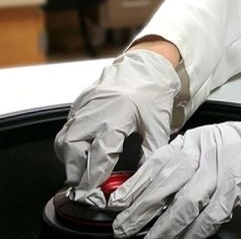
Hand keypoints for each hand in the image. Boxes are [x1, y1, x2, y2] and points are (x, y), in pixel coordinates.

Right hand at [54, 50, 180, 205]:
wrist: (148, 65)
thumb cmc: (153, 92)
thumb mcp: (158, 125)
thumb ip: (150, 153)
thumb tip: (141, 177)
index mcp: (118, 116)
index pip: (100, 154)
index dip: (95, 177)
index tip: (95, 192)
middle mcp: (97, 111)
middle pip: (72, 147)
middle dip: (75, 170)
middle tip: (84, 184)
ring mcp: (85, 104)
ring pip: (63, 137)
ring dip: (69, 157)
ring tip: (82, 168)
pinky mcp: (80, 101)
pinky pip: (67, 126)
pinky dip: (69, 142)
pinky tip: (82, 148)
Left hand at [109, 107, 240, 238]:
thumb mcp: (210, 142)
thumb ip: (186, 158)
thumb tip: (155, 183)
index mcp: (194, 142)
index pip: (158, 162)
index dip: (136, 184)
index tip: (117, 202)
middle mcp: (204, 154)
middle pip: (165, 183)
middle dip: (140, 208)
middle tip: (122, 227)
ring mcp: (220, 172)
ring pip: (184, 203)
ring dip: (163, 226)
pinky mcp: (236, 189)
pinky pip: (210, 215)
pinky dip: (195, 231)